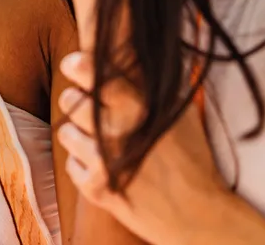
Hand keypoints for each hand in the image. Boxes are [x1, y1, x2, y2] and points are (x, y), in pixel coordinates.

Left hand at [56, 51, 232, 244]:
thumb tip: (128, 49)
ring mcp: (101, 160)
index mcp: (138, 105)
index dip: (76, 64)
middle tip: (92, 110)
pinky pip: (71, 164)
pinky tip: (108, 170)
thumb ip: (151, 83)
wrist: (199, 216)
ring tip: (104, 145)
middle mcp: (115, 129)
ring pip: (65, 131)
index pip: (88, 69)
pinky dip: (84, 166)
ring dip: (79, 136)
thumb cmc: (192, 159)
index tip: (73, 64)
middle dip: (77, 101)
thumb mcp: (178, 113)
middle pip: (69, 99)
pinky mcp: (94, 187)